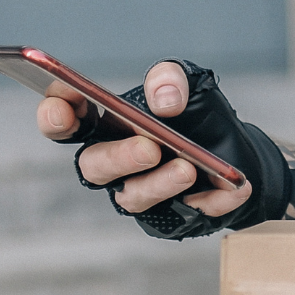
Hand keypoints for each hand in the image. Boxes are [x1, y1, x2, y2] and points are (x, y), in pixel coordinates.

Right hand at [45, 59, 290, 239]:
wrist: (240, 150)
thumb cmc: (197, 115)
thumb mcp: (188, 83)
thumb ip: (170, 78)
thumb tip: (165, 101)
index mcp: (104, 126)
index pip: (65, 123)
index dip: (54, 115)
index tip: (64, 106)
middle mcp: (114, 164)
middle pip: (94, 166)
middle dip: (119, 157)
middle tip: (149, 148)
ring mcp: (140, 192)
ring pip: (134, 196)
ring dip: (161, 183)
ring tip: (189, 169)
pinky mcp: (173, 216)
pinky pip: (190, 213)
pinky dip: (213, 200)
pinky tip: (234, 188)